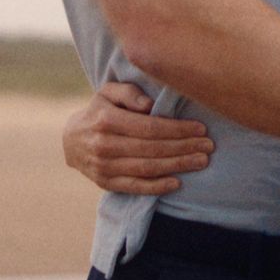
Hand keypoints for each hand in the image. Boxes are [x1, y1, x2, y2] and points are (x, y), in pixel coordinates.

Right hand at [62, 82, 214, 194]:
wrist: (71, 140)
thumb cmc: (99, 110)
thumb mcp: (108, 92)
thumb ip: (129, 92)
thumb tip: (149, 104)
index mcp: (107, 120)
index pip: (150, 127)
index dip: (177, 129)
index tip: (200, 128)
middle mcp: (105, 145)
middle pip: (152, 149)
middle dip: (184, 147)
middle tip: (209, 146)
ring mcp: (104, 167)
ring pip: (147, 168)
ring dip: (177, 166)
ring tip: (201, 161)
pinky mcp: (106, 183)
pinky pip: (134, 187)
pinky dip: (156, 187)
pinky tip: (177, 183)